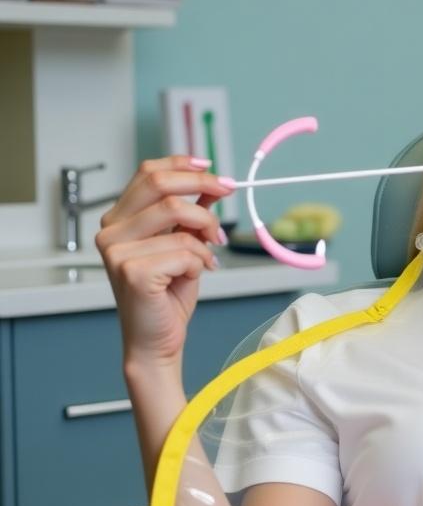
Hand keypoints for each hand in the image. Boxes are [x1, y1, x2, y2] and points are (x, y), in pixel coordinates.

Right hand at [96, 156, 234, 370]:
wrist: (157, 339)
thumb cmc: (166, 296)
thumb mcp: (183, 246)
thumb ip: (191, 216)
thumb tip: (214, 188)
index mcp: (119, 219)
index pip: (148, 174)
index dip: (182, 165)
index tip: (211, 168)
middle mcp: (111, 231)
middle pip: (162, 187)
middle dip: (202, 187)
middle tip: (228, 193)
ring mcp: (117, 251)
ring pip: (180, 222)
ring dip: (205, 238)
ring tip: (208, 257)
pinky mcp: (133, 270)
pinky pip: (185, 251)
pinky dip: (200, 263)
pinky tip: (194, 276)